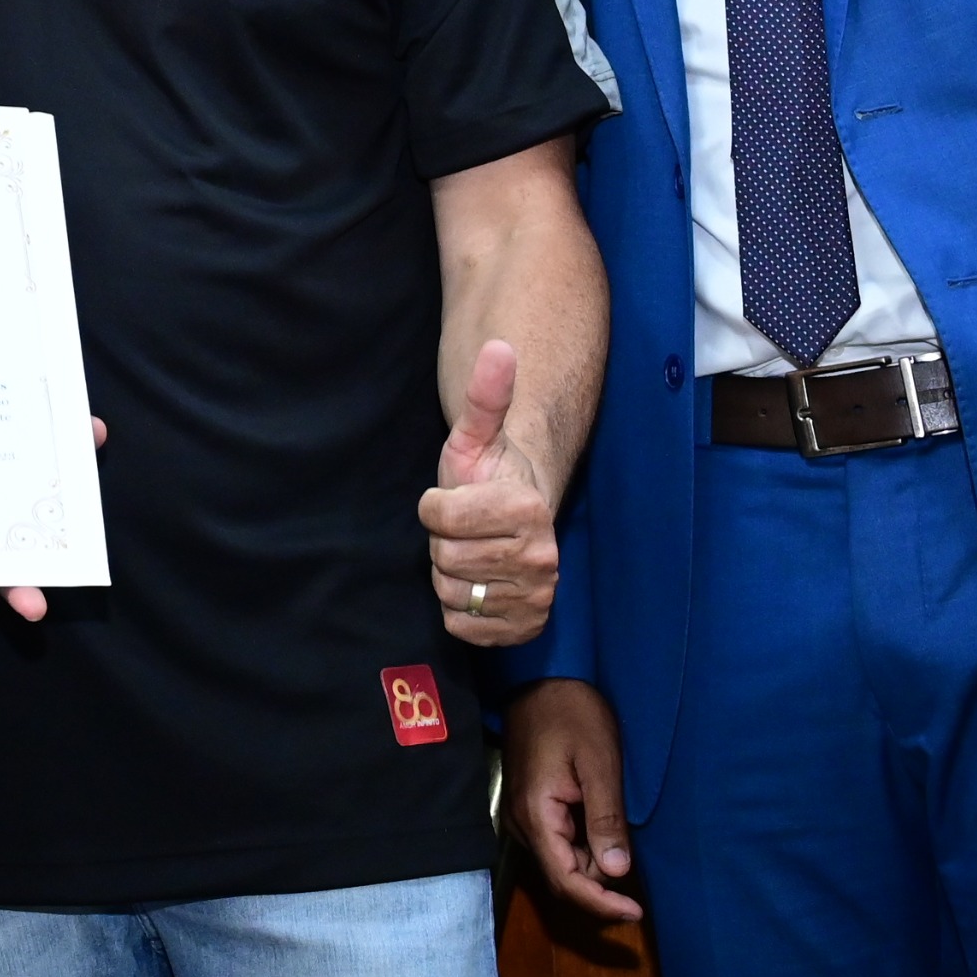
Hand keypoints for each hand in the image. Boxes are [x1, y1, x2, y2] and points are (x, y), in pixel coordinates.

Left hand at [419, 339, 556, 645]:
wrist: (515, 522)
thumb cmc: (488, 476)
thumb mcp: (477, 435)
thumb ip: (486, 395)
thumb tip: (498, 347)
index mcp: (528, 509)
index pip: (441, 517)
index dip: (435, 506)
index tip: (452, 498)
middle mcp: (541, 558)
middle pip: (445, 558)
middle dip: (444, 541)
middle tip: (465, 528)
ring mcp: (536, 597)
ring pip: (450, 593)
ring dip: (450, 573)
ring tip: (472, 551)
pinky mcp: (524, 629)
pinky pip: (461, 626)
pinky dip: (459, 609)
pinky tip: (477, 583)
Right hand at [504, 679, 639, 921]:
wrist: (542, 677)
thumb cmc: (574, 715)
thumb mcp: (599, 764)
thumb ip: (606, 819)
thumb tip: (616, 873)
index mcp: (537, 815)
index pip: (566, 881)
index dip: (600, 904)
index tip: (635, 913)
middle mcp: (522, 824)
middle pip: (560, 877)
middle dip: (598, 891)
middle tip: (637, 894)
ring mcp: (522, 814)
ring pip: (558, 862)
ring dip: (592, 870)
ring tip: (624, 855)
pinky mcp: (529, 805)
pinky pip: (556, 843)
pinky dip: (582, 850)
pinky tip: (605, 838)